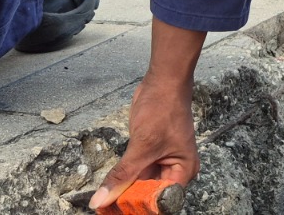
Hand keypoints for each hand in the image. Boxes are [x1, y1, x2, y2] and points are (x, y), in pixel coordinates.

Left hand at [87, 76, 199, 210]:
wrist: (163, 81)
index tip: (117, 212)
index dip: (140, 208)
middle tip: (105, 209)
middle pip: (150, 195)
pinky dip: (121, 179)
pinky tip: (106, 188)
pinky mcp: (147, 153)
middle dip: (129, 202)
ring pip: (139, 185)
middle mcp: (173, 170)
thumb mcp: (143, 145)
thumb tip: (101, 199)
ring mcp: (160, 161)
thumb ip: (123, 175)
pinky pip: (134, 172)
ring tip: (102, 203)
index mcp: (182, 171)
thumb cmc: (164, 108)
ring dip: (122, 192)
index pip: (162, 201)